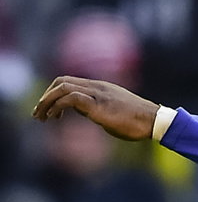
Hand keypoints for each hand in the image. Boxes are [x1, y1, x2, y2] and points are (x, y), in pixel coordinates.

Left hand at [32, 75, 158, 140]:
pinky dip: (57, 106)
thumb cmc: (136, 120)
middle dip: (45, 97)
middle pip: (62, 81)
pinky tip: (54, 118)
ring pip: (63, 87)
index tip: (50, 112)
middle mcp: (97, 87)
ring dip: (46, 102)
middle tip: (39, 114)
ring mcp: (98, 94)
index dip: (53, 94)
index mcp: (101, 87)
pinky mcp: (98, 106)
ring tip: (41, 118)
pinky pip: (71, 98)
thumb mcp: (112, 111)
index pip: (69, 81)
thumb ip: (96, 107)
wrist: (153, 121)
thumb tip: (82, 112)